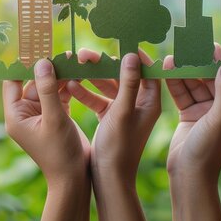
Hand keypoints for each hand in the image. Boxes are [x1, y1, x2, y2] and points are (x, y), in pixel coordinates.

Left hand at [3, 58, 90, 220]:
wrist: (75, 179)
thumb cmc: (61, 153)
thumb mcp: (54, 119)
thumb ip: (49, 90)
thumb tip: (41, 62)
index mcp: (16, 115)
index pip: (12, 82)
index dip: (22, 64)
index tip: (33, 44)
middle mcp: (25, 114)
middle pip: (33, 82)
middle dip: (48, 68)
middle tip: (62, 50)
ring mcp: (41, 115)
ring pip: (48, 87)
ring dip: (60, 75)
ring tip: (74, 59)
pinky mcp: (55, 116)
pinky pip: (59, 95)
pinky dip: (68, 86)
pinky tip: (79, 74)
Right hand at [66, 49, 160, 220]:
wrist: (108, 179)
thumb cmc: (119, 147)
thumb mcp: (123, 112)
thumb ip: (129, 83)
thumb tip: (132, 55)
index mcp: (151, 102)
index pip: (147, 70)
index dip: (135, 55)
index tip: (119, 41)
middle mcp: (140, 104)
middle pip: (124, 75)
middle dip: (104, 63)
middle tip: (85, 53)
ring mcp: (125, 111)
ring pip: (109, 86)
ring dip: (92, 76)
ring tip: (73, 65)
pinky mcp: (111, 118)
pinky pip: (99, 99)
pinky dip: (86, 92)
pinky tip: (69, 86)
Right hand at [163, 44, 220, 220]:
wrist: (187, 176)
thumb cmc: (210, 152)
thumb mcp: (220, 120)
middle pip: (215, 78)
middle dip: (205, 62)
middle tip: (198, 43)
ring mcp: (207, 110)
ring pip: (197, 83)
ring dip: (187, 69)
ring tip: (176, 54)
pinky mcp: (190, 113)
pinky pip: (183, 92)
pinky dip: (176, 81)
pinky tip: (167, 67)